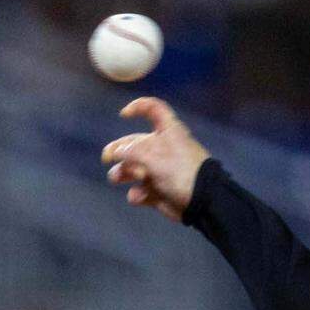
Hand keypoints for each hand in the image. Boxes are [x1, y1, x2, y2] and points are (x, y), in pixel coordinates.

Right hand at [101, 97, 209, 221]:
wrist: (203, 202)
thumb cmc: (180, 171)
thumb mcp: (153, 156)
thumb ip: (131, 152)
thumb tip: (115, 152)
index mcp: (168, 132)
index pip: (155, 109)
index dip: (139, 107)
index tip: (124, 114)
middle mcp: (164, 149)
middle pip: (136, 144)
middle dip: (119, 150)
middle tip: (106, 158)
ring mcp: (162, 172)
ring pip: (135, 170)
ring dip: (124, 173)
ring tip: (116, 178)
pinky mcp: (161, 192)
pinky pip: (143, 191)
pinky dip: (138, 194)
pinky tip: (138, 197)